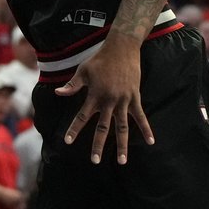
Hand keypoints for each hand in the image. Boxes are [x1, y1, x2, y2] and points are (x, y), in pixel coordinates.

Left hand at [55, 39, 153, 163]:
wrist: (122, 48)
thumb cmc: (100, 59)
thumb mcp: (83, 71)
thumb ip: (72, 85)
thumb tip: (58, 93)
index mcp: (95, 95)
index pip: (82, 116)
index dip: (74, 129)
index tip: (68, 141)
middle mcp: (109, 100)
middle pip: (103, 127)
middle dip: (98, 144)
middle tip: (95, 160)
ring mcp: (123, 100)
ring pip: (122, 127)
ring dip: (122, 145)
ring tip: (121, 161)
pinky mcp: (135, 97)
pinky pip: (141, 116)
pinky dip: (146, 129)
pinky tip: (151, 142)